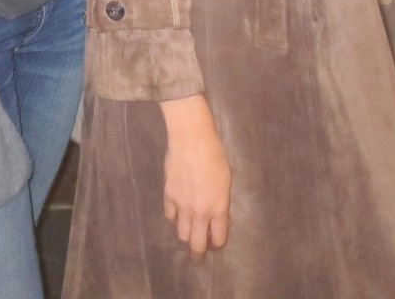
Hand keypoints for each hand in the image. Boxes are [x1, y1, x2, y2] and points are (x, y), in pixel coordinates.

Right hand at [160, 94, 230, 258]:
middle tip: (198, 256)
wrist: (191, 138)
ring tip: (188, 232)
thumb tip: (217, 215)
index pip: (218, 238)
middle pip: (197, 243)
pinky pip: (169, 215)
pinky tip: (177, 213)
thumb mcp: (226, 180)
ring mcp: (181, 204)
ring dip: (186, 235)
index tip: (216, 242)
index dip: (218, 244)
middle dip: (199, 253)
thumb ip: (221, 202)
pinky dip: (174, 218)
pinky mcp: (168, 193)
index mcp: (218, 208)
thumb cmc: (215, 155)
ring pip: (181, 233)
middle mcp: (199, 211)